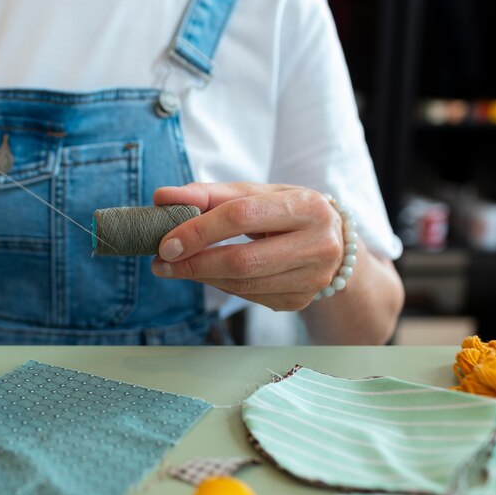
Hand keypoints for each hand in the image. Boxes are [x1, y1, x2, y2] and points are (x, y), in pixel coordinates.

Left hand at [151, 183, 344, 310]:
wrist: (333, 242)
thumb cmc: (285, 211)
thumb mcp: (255, 194)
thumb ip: (208, 194)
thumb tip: (162, 197)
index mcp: (307, 206)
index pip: (242, 216)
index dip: (199, 230)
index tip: (165, 242)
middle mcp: (318, 245)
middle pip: (243, 260)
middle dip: (195, 263)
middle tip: (161, 262)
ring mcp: (313, 278)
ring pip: (243, 285)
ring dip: (202, 277)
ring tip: (174, 268)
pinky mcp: (301, 301)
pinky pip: (249, 297)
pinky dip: (221, 286)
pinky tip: (206, 275)